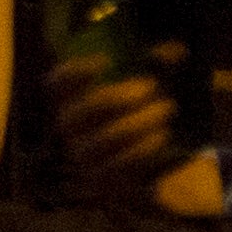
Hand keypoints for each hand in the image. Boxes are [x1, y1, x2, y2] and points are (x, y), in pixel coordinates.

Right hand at [50, 54, 196, 202]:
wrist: (152, 164)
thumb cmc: (144, 112)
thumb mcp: (150, 85)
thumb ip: (158, 66)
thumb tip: (175, 51)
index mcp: (72, 101)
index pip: (56, 85)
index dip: (73, 73)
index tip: (105, 60)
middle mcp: (71, 130)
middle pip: (77, 114)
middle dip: (113, 99)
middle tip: (151, 87)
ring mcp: (85, 157)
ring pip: (99, 142)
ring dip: (134, 124)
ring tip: (165, 110)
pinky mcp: (104, 180)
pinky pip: (116, 168)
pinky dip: (141, 150)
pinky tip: (162, 135)